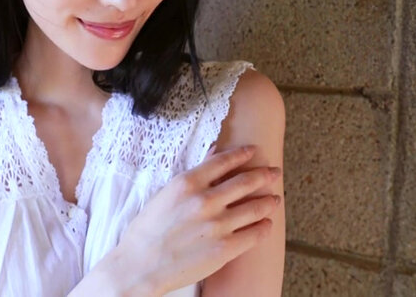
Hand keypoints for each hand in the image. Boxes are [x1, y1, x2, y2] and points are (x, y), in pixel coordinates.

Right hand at [116, 144, 280, 294]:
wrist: (140, 266)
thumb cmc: (146, 232)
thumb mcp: (163, 195)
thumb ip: (188, 181)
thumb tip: (209, 162)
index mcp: (187, 183)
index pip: (223, 161)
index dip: (242, 154)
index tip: (253, 151)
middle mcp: (205, 200)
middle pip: (245, 181)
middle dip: (264, 174)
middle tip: (274, 171)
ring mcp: (218, 224)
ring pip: (255, 207)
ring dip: (268, 201)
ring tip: (275, 198)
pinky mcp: (225, 248)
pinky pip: (254, 234)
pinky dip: (263, 227)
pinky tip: (266, 223)